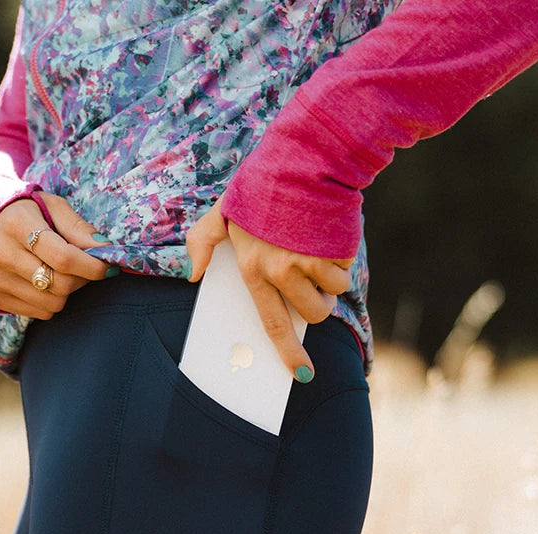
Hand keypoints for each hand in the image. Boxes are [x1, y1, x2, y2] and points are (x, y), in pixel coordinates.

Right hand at [0, 192, 110, 317]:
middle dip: (82, 279)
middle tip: (86, 268)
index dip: (92, 266)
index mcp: (16, 224)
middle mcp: (0, 253)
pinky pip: (39, 313)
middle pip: (60, 284)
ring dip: (66, 292)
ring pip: (52, 304)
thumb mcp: (52, 207)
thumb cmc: (26, 213)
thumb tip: (105, 249)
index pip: (63, 257)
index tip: (108, 267)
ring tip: (61, 272)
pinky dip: (50, 301)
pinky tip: (43, 282)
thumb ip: (78, 228)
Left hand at [186, 198, 353, 380]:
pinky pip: (346, 269)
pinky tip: (329, 232)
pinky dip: (343, 256)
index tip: (303, 373)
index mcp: (254, 269)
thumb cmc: (264, 183)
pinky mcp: (335, 250)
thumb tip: (191, 274)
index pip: (272, 323)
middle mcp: (281, 271)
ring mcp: (310, 262)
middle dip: (319, 303)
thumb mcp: (224, 209)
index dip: (289, 352)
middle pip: (313, 313)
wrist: (304, 156)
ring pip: (333, 294)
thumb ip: (201, 240)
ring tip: (320, 249)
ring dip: (333, 279)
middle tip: (313, 279)